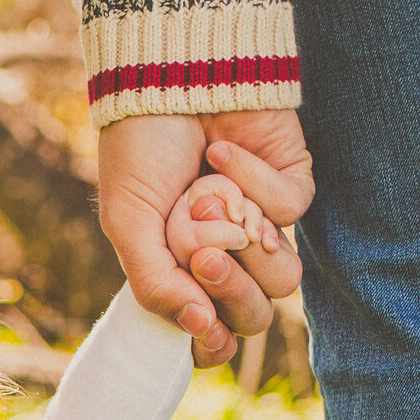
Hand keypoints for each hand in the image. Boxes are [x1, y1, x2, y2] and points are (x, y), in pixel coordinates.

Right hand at [100, 111, 312, 367]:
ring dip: (244, 244)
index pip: (213, 336)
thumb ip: (154, 284)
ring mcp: (263, 226)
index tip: (202, 329)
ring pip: (284, 279)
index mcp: (185, 275)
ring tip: (208, 203)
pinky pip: (288, 211)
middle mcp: (229, 259)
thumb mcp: (127, 223)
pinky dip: (251, 183)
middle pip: (254, 317)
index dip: (212, 344)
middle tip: (202, 257)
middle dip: (231, 293)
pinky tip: (222, 152)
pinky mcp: (292, 186)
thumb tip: (197, 326)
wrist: (170, 76)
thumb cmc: (141, 148)